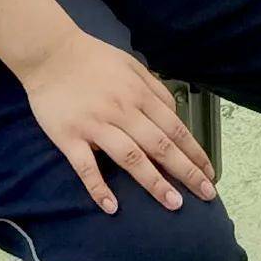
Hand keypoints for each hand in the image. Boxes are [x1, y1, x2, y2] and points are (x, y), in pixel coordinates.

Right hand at [20, 27, 217, 215]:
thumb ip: (155, 89)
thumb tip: (175, 114)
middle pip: (160, 145)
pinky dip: (98, 187)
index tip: (210, 174)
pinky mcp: (69, 137)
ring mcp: (96, 125)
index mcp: (139, 94)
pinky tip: (112, 207)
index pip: (175, 128)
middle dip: (186, 172)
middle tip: (206, 194)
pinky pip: (86, 167)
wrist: (50, 53)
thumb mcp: (132, 65)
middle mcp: (122, 111)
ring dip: (153, 182)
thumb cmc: (94, 59)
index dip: (195, 153)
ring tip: (173, 203)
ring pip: (130, 157)